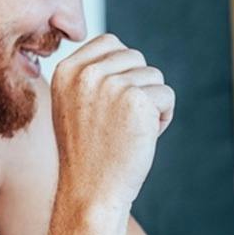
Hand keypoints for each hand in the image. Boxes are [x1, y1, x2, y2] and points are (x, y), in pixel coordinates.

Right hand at [49, 34, 175, 212]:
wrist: (91, 191)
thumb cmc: (88, 154)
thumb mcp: (74, 106)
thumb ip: (92, 76)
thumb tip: (124, 53)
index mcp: (66, 70)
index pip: (110, 42)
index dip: (123, 70)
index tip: (114, 102)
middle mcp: (86, 73)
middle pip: (135, 58)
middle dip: (138, 88)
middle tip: (122, 122)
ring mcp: (111, 84)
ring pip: (154, 76)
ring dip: (152, 104)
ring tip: (130, 132)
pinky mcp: (136, 99)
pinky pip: (167, 95)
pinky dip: (163, 117)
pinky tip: (143, 137)